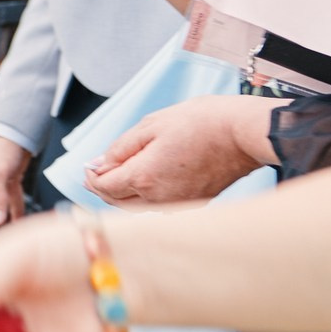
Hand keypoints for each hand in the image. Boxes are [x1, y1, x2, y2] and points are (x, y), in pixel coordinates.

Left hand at [83, 94, 275, 207]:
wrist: (242, 134)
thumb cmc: (200, 123)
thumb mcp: (150, 125)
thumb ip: (119, 149)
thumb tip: (97, 165)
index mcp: (144, 177)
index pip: (104, 187)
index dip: (91, 178)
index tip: (88, 168)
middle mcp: (160, 198)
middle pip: (118, 202)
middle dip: (103, 189)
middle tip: (95, 174)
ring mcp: (179, 204)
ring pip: (139, 208)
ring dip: (123, 195)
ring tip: (117, 176)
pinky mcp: (195, 204)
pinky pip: (161, 207)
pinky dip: (146, 198)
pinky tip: (145, 183)